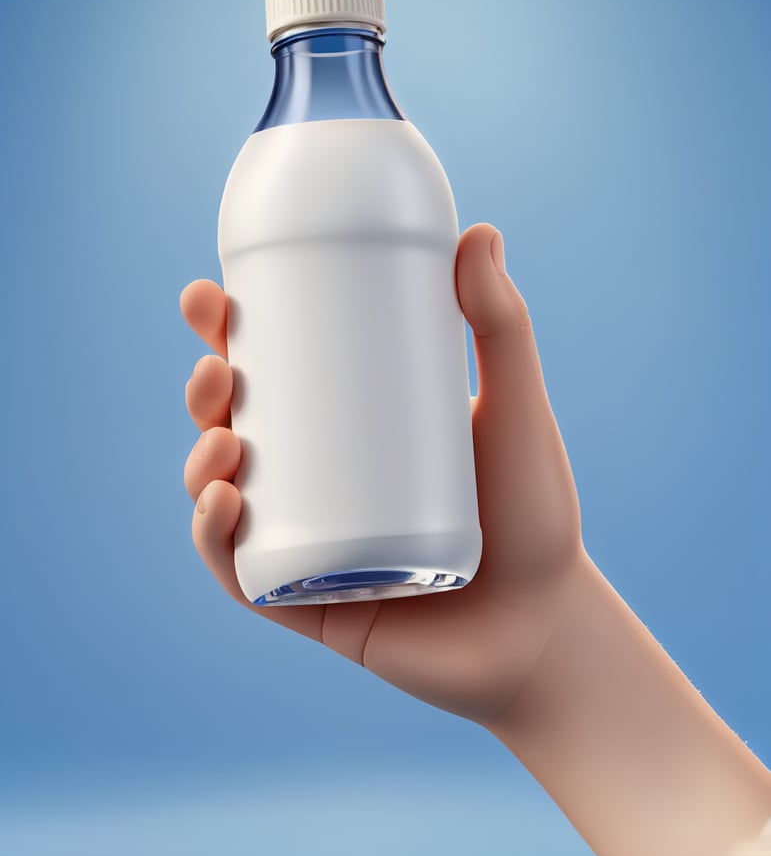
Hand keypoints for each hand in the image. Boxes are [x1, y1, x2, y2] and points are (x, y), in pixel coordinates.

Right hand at [180, 223, 583, 723]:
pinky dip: (215, 539)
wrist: (546, 623)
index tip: (211, 298)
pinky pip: (242, 572)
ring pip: (226, 495)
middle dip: (205, 393)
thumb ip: (502, 327)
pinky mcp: (308, 602)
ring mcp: (309, 543)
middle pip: (237, 428)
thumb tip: (481, 232)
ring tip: (226, 441)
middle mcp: (320, 484)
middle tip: (218, 368)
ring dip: (201, 459)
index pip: (276, 373)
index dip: (227, 335)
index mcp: (353, 431)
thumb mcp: (515, 411)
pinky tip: (224, 502)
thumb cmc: (535, 513)